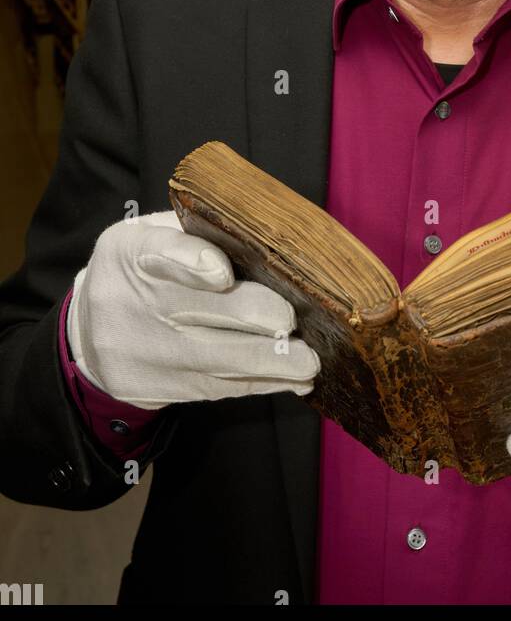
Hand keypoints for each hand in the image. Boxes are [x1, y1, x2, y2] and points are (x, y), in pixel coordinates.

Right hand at [67, 210, 319, 408]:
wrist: (91, 329)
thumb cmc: (139, 268)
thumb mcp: (149, 234)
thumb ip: (196, 233)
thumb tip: (264, 240)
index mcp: (133, 250)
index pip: (161, 255)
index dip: (192, 264)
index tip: (223, 274)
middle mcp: (139, 302)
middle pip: (200, 312)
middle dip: (252, 316)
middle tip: (291, 318)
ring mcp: (152, 350)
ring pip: (218, 358)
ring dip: (270, 360)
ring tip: (308, 360)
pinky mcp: (167, 386)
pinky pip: (221, 386)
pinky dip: (262, 382)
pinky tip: (294, 379)